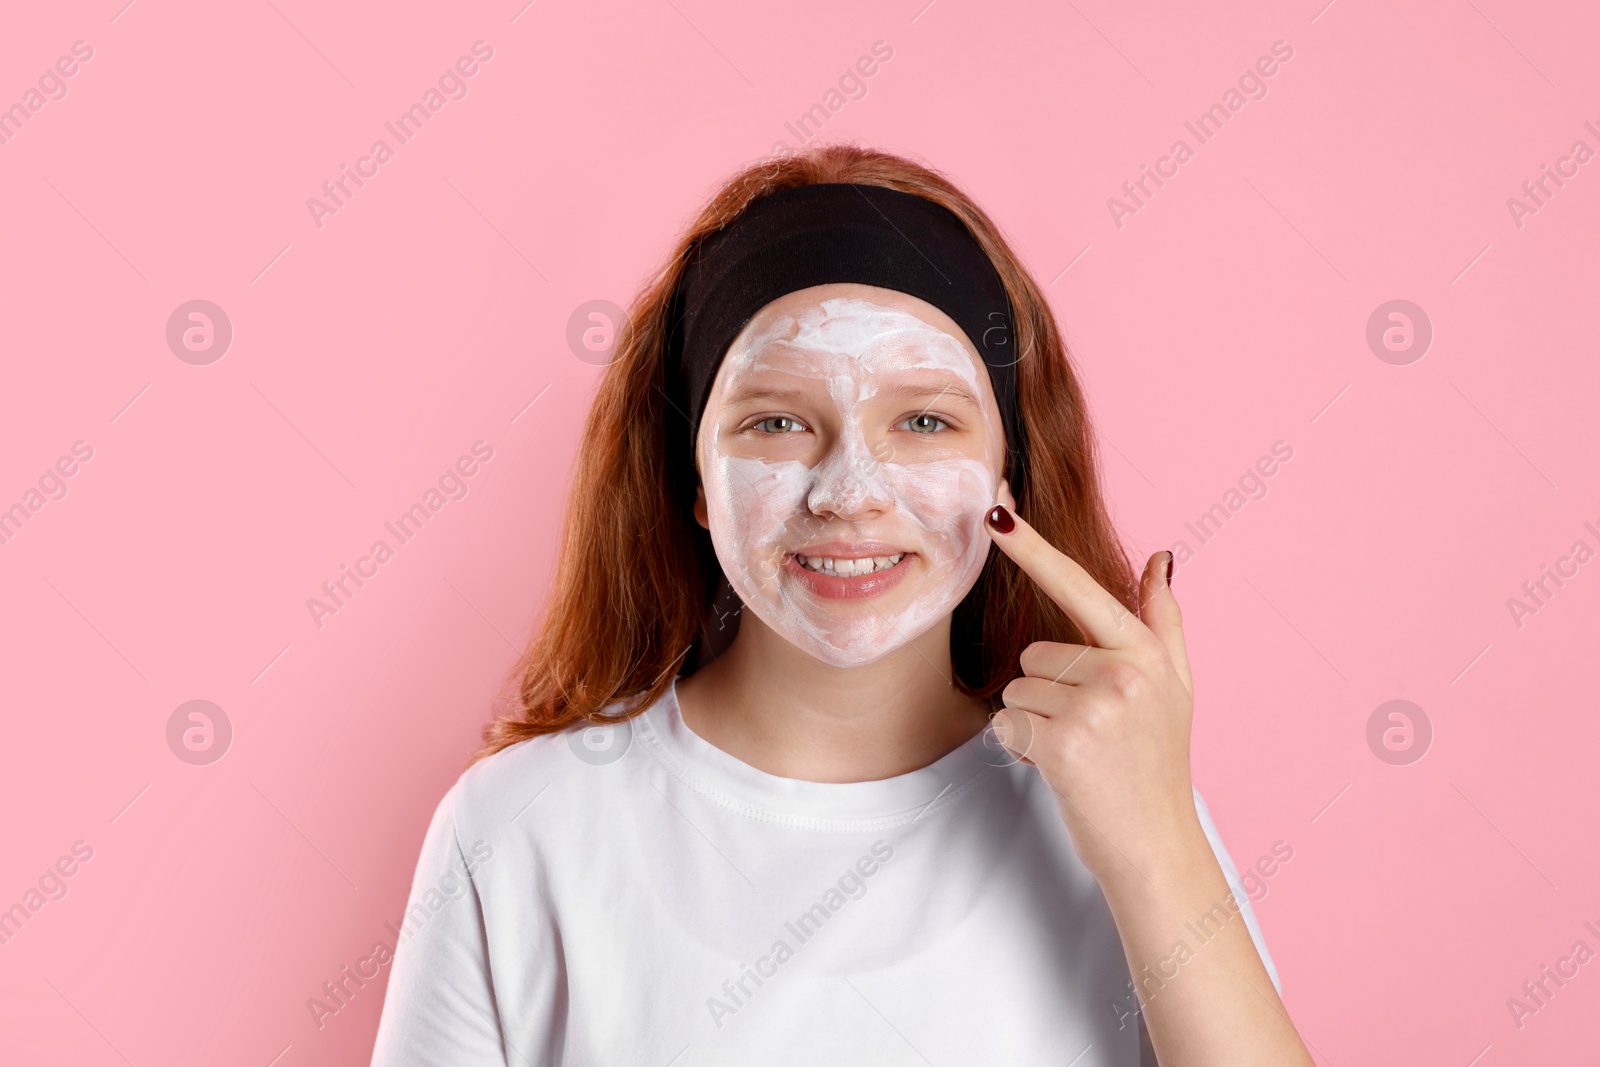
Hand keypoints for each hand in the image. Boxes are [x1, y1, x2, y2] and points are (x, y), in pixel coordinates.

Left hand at [984, 500, 1204, 889]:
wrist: (1156, 846)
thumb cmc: (1157, 766)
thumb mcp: (1176, 687)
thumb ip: (1163, 619)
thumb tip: (1161, 555)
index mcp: (1146, 652)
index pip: (1080, 586)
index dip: (1032, 547)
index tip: (996, 509)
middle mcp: (1124, 671)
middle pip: (1035, 654)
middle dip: (1047, 692)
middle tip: (1090, 732)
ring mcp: (1096, 707)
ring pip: (1017, 688)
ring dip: (1033, 722)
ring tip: (1079, 752)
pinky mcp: (1064, 741)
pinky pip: (1008, 722)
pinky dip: (1021, 748)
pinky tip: (1061, 769)